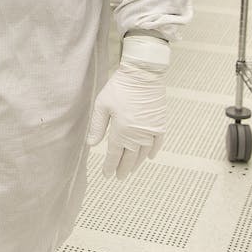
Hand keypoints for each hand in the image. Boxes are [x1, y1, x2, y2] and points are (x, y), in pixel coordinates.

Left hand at [86, 34, 168, 178]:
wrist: (143, 74)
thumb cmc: (120, 87)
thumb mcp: (102, 105)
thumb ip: (97, 126)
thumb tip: (91, 145)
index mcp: (121, 130)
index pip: (114, 154)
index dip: (110, 166)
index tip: (107, 175)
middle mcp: (137, 134)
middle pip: (129, 157)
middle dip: (123, 168)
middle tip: (119, 177)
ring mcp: (151, 130)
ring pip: (143, 153)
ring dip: (137, 163)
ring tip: (131, 169)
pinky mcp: (160, 123)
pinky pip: (158, 143)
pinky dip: (153, 151)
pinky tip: (149, 157)